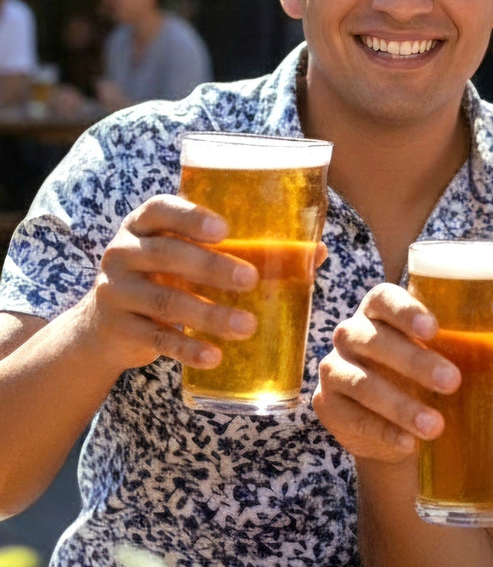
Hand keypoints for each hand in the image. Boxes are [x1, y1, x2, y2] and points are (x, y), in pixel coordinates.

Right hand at [77, 196, 258, 374]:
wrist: (104, 326)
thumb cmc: (163, 279)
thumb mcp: (186, 258)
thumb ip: (238, 251)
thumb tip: (313, 254)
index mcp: (142, 225)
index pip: (160, 209)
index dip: (191, 217)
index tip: (224, 229)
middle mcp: (123, 252)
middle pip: (167, 254)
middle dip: (211, 267)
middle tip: (251, 279)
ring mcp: (116, 291)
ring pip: (165, 300)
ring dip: (209, 315)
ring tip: (247, 326)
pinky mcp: (118, 328)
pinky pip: (156, 337)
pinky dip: (187, 348)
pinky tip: (214, 356)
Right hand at [315, 286, 492, 463]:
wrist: (398, 423)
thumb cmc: (435, 373)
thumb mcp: (464, 356)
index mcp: (383, 309)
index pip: (384, 297)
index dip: (405, 309)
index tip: (434, 327)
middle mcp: (353, 333)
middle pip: (372, 339)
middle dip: (413, 360)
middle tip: (454, 382)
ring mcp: (336, 369)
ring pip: (358, 380)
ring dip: (398, 403)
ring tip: (436, 426)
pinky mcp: (329, 407)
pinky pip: (348, 417)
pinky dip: (379, 432)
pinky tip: (407, 446)